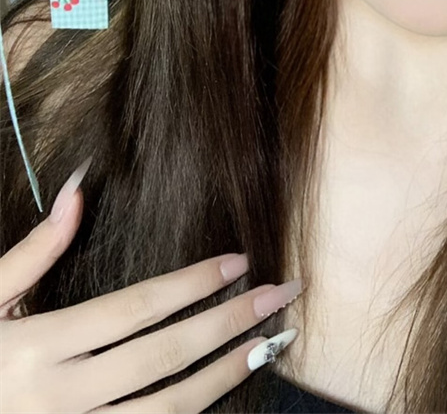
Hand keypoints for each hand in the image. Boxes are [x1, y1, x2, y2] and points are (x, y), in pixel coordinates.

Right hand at [0, 161, 297, 412]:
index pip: (134, 309)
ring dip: (226, 374)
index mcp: (39, 348)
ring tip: (271, 343)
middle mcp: (61, 398)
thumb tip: (77, 187)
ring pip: (168, 411)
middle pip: (163, 357)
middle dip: (229, 322)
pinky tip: (226, 385)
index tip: (238, 261)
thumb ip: (33, 250)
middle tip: (280, 292)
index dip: (191, 285)